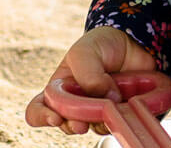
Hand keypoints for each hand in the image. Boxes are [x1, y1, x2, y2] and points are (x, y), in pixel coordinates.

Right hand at [24, 26, 155, 135]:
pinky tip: (127, 101)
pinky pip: (119, 124)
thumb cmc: (100, 45)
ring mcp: (99, 112)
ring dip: (101, 120)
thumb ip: (88, 74)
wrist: (132, 42)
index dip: (42, 116)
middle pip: (66, 125)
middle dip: (72, 126)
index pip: (37, 110)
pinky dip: (122, 116)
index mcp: (59, 90)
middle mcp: (77, 106)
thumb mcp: (85, 51)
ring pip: (95, 128)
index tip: (55, 117)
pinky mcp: (120, 114)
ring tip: (113, 100)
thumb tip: (107, 99)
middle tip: (81, 124)